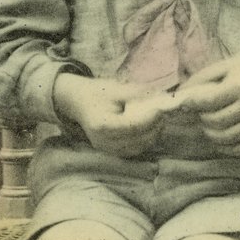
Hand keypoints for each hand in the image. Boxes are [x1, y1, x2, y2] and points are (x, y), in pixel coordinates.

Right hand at [53, 74, 174, 156]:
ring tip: (159, 122)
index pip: (131, 126)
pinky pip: (131, 151)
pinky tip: (150, 131)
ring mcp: (105, 148)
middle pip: (135, 139)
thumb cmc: (95, 93)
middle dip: (153, 127)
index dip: (148, 119)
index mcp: (101, 124)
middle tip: (163, 114)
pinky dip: (143, 143)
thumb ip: (136, 92)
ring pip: (136, 148)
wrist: (77, 102)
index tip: (160, 109)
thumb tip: (159, 96)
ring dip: (151, 136)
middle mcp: (102, 140)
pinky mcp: (108, 151)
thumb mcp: (114, 88)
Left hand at [170, 51, 239, 155]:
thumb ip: (202, 78)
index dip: (193, 103)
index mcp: (239, 86)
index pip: (210, 101)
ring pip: (227, 138)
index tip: (185, 102)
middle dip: (202, 118)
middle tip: (201, 112)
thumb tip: (180, 94)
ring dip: (211, 134)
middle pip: (217, 122)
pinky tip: (221, 138)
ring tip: (209, 124)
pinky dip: (227, 148)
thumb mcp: (225, 66)